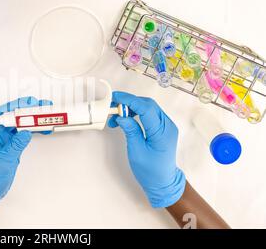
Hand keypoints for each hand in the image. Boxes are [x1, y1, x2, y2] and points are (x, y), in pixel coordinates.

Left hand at [0, 96, 51, 224]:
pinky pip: (22, 133)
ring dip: (32, 120)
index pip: (4, 113)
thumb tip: (26, 132)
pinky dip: (32, 130)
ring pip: (20, 124)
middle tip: (43, 107)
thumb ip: (16, 145)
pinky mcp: (11, 146)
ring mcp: (4, 140)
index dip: (18, 107)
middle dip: (29, 111)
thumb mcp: (4, 160)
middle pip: (14, 116)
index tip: (31, 104)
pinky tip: (41, 128)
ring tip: (46, 116)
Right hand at [108, 91, 185, 207]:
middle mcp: (167, 126)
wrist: (163, 182)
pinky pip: (150, 114)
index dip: (129, 100)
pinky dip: (137, 113)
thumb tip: (122, 117)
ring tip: (116, 116)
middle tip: (112, 107)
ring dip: (132, 107)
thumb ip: (131, 131)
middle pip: (148, 104)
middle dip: (129, 102)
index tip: (115, 98)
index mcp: (162, 133)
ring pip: (148, 107)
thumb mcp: (137, 152)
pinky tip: (126, 119)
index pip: (146, 108)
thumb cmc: (151, 171)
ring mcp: (166, 126)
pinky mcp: (162, 128)